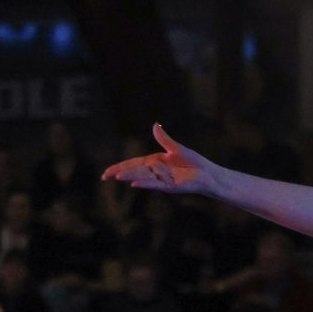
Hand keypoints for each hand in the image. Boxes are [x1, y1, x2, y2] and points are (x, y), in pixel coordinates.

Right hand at [100, 123, 218, 195]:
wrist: (208, 174)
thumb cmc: (194, 163)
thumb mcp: (176, 148)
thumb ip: (164, 138)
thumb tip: (154, 124)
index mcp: (155, 163)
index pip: (133, 164)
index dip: (120, 167)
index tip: (107, 172)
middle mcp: (156, 172)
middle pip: (135, 171)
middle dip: (120, 173)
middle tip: (104, 177)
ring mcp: (163, 180)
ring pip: (143, 177)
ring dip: (130, 177)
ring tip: (117, 177)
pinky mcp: (171, 186)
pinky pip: (156, 184)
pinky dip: (146, 183)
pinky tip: (135, 184)